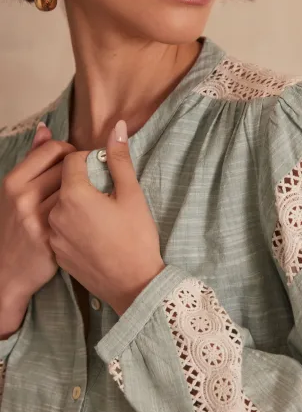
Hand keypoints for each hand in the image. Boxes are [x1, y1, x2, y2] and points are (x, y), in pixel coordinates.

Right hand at [0, 124, 75, 337]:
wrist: (10, 271)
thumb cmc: (19, 226)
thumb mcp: (18, 190)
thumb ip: (34, 158)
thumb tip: (44, 128)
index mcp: (15, 181)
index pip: (54, 149)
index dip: (72, 153)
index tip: (78, 163)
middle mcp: (23, 198)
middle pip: (69, 168)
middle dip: (83, 172)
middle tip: (90, 182)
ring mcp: (39, 219)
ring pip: (78, 190)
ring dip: (90, 191)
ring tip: (94, 198)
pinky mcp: (54, 238)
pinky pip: (82, 214)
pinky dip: (92, 211)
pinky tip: (94, 216)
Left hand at [48, 120, 165, 315]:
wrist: (133, 284)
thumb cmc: (137, 239)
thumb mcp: (132, 195)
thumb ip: (119, 159)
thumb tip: (117, 126)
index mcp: (73, 195)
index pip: (72, 160)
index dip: (91, 161)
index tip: (107, 172)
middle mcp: (56, 213)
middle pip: (64, 182)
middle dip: (83, 181)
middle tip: (107, 195)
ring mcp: (54, 235)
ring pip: (62, 205)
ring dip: (77, 203)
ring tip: (102, 216)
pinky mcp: (57, 252)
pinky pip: (61, 227)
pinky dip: (74, 224)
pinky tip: (95, 234)